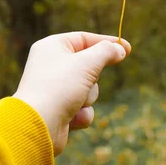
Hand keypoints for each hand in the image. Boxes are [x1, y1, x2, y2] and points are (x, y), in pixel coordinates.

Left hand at [13, 32, 130, 155]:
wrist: (38, 126)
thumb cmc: (60, 87)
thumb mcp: (87, 62)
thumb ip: (106, 51)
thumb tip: (120, 49)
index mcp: (52, 46)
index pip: (84, 38)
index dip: (106, 42)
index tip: (127, 48)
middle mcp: (51, 65)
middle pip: (88, 65)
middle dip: (93, 78)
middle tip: (87, 81)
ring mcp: (55, 88)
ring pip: (88, 88)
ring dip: (88, 97)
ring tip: (75, 103)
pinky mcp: (58, 109)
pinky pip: (82, 107)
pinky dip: (81, 113)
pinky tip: (72, 118)